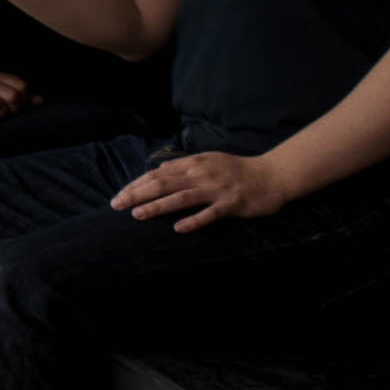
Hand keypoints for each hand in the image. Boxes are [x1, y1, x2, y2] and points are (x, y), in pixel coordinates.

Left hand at [112, 148, 294, 228]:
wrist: (272, 175)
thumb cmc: (237, 170)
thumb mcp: (207, 160)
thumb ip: (183, 165)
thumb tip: (158, 169)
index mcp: (194, 164)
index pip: (157, 174)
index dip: (136, 184)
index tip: (119, 194)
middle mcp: (201, 175)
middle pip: (163, 184)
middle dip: (137, 194)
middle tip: (116, 205)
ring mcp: (216, 190)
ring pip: (181, 198)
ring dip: (157, 206)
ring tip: (137, 215)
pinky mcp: (231, 204)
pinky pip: (210, 214)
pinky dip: (194, 221)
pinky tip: (178, 229)